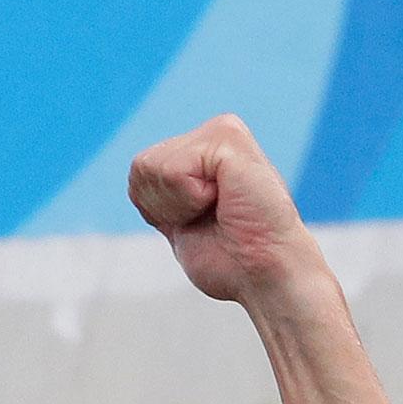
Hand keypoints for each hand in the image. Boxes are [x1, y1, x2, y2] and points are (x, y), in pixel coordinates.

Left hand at [127, 114, 329, 303]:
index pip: (139, 171)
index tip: (198, 221)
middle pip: (141, 166)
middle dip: (164, 206)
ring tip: (220, 209)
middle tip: (210, 218)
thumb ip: (162, 190)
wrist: (263, 273)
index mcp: (202, 149)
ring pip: (154, 168)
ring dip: (179, 204)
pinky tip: (225, 201)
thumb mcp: (181, 219)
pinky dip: (190, 199)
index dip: (157, 209)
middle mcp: (214, 132)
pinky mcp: (228, 139)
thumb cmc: (229, 257)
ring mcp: (222, 130)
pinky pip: (173, 171)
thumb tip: (140, 166)